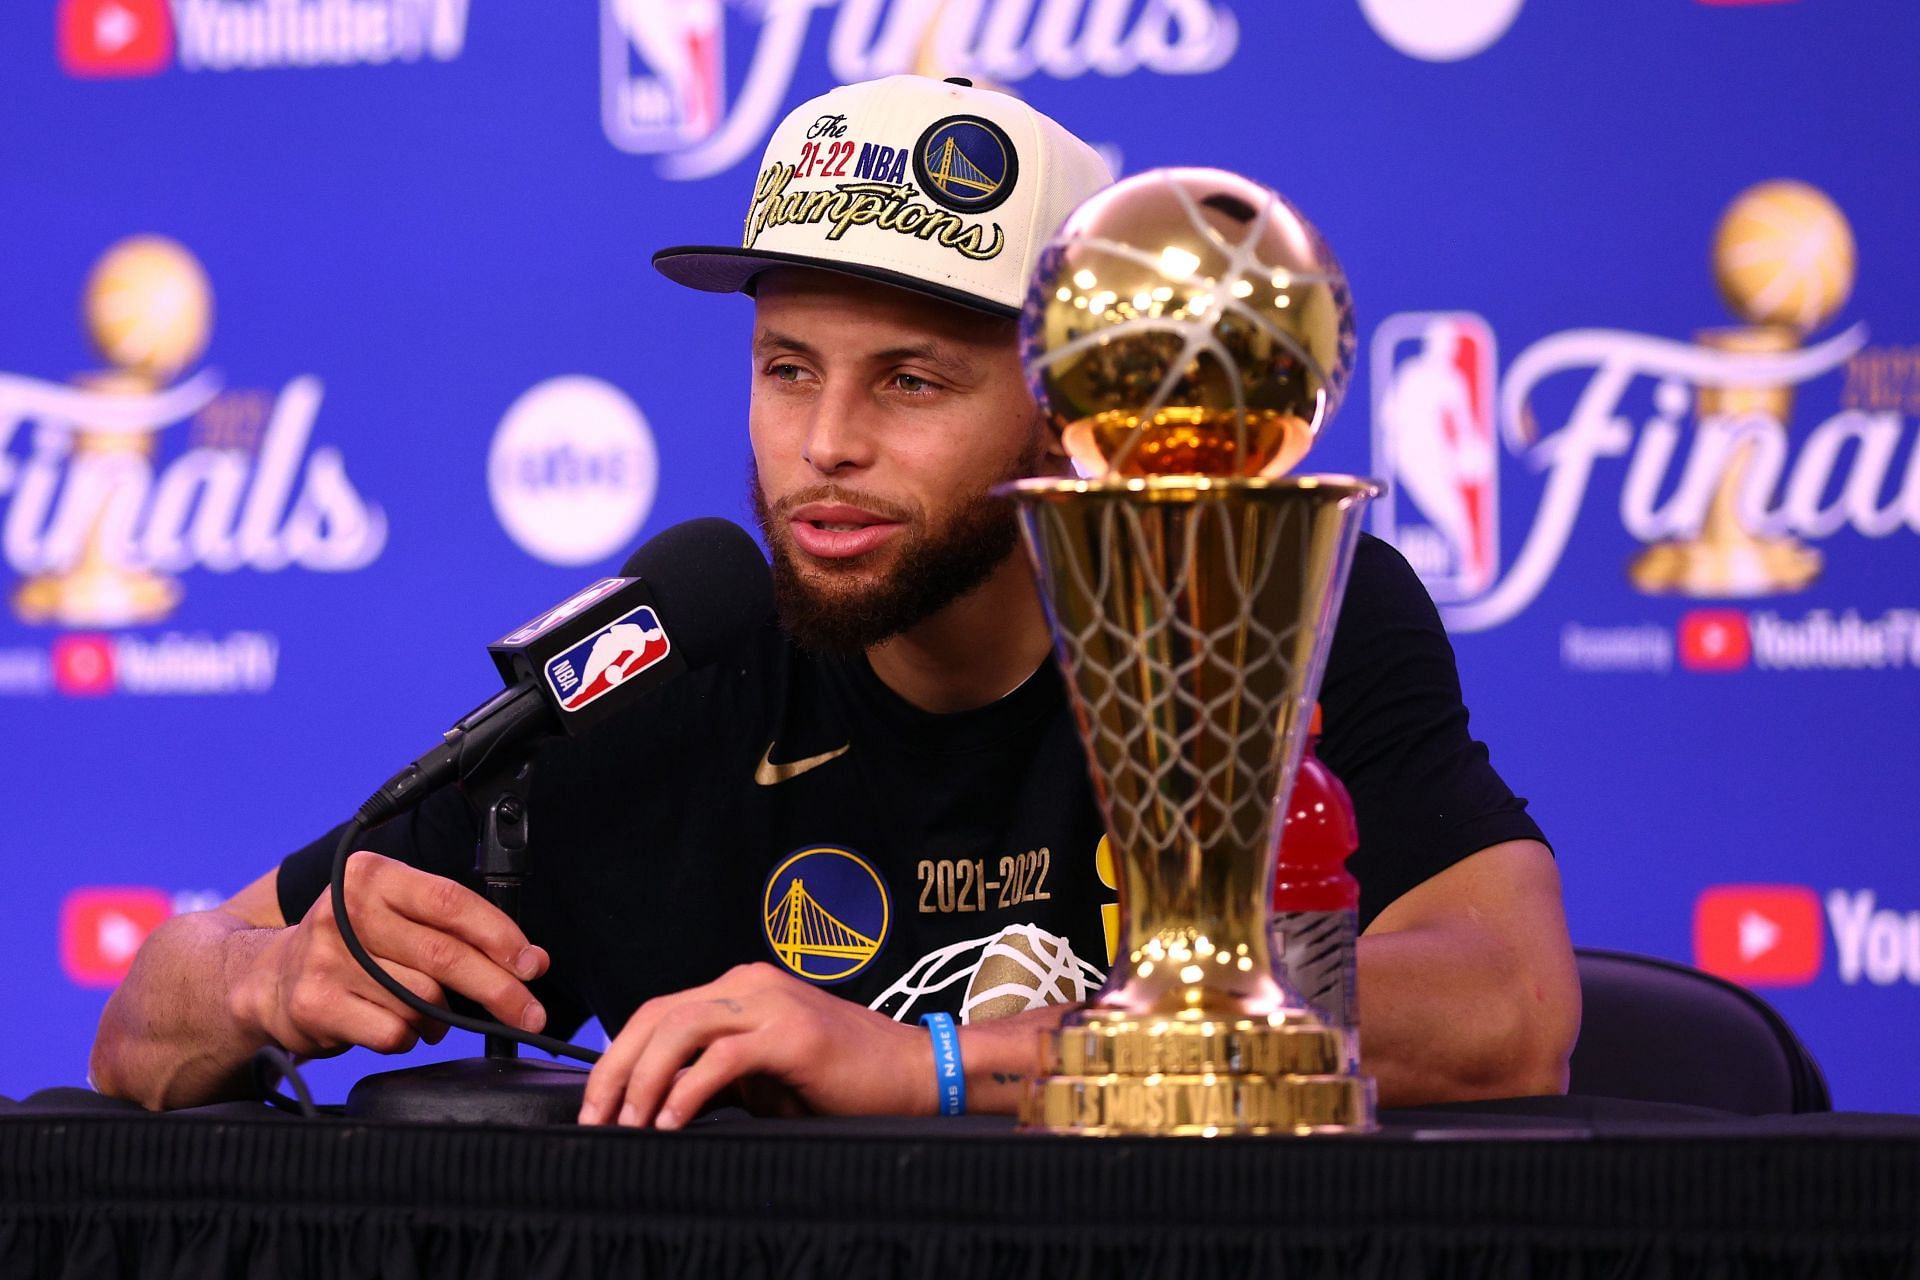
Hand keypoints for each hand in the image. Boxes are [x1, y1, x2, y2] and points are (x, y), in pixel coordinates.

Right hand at [229, 851, 549, 1059]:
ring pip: (423, 1000)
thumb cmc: (350, 948)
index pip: (450, 902)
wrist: (266, 979)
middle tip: (529, 1014)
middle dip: (499, 989)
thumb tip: (530, 961)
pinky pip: (394, 1032)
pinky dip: (409, 1036)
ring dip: (443, 1018)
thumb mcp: (393, 917)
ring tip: (432, 1016)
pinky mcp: (315, 1004)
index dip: (500, 935)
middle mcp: (345, 911)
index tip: (532, 964)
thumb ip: (455, 930)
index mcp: (371, 876)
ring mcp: (325, 958)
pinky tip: (394, 1026)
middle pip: (444, 955)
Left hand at [577, 962, 934, 1128]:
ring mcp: (772, 1004)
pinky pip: (722, 1058)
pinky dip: (688, 1090)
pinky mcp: (792, 1034)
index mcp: (740, 989)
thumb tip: (655, 1104)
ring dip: (643, 1080)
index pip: (657, 1013)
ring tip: (628, 1124)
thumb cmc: (842, 1080)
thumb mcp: (762, 1077)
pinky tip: (673, 1122)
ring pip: (680, 1029)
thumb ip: (713, 1076)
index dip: (617, 1057)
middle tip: (595, 1119)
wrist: (913, 1074)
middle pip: (656, 1016)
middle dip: (615, 1070)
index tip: (597, 1105)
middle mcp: (749, 985)